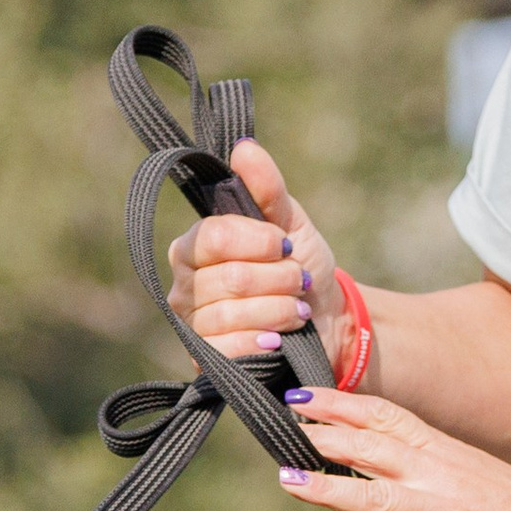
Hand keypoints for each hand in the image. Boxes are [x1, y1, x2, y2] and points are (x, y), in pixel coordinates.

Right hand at [167, 139, 356, 371]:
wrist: (327, 326)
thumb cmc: (302, 269)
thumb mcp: (292, 224)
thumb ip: (268, 189)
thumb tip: (244, 147)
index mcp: (196, 246)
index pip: (213, 236)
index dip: (256, 241)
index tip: (284, 245)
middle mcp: (184, 285)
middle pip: (227, 278)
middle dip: (277, 279)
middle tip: (297, 282)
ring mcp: (191, 326)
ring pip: (229, 315)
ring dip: (277, 310)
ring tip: (296, 311)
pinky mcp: (205, 362)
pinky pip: (225, 350)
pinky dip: (260, 341)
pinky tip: (278, 340)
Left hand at [275, 383, 510, 510]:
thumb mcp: (468, 474)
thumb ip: (423, 467)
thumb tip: (377, 468)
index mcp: (441, 450)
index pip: (383, 416)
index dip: (340, 405)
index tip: (302, 397)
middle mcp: (437, 473)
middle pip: (373, 445)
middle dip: (325, 434)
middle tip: (282, 426)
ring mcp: (444, 509)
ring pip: (377, 493)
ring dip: (331, 487)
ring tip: (289, 482)